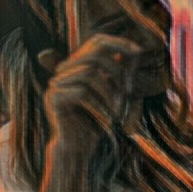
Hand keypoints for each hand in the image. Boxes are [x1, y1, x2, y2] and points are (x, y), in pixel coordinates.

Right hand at [43, 34, 142, 149]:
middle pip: (93, 56)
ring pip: (89, 74)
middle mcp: (64, 72)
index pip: (96, 42)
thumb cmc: (97, 123)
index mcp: (76, 68)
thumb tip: (132, 51)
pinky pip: (82, 92)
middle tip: (129, 93)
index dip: (117, 42)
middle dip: (116, 73)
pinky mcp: (53, 98)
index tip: (139, 51)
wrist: (78, 149)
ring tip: (119, 111)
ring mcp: (56, 84)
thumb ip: (117, 75)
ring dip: (110, 93)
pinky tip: (106, 119)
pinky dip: (99, 105)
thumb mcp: (112, 96)